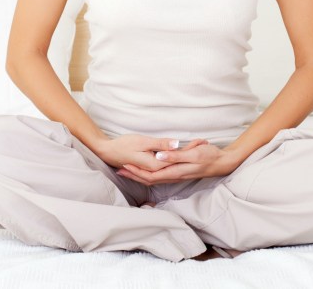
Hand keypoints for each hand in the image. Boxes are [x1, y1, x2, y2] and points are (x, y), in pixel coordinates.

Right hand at [92, 134, 208, 173]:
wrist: (107, 151)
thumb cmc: (123, 144)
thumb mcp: (143, 142)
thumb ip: (161, 144)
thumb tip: (177, 144)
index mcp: (156, 165)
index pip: (178, 158)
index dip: (191, 149)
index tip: (203, 142)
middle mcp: (156, 171)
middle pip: (177, 165)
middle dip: (191, 155)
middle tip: (205, 146)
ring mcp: (152, 171)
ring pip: (172, 168)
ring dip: (183, 160)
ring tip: (197, 153)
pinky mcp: (148, 168)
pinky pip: (165, 169)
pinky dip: (174, 163)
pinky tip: (177, 161)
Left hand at [116, 142, 242, 184]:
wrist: (222, 163)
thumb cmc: (209, 156)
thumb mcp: (193, 153)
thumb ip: (176, 156)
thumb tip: (159, 157)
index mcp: (175, 171)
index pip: (150, 174)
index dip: (136, 171)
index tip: (123, 165)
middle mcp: (174, 176)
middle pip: (149, 179)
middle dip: (133, 175)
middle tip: (119, 169)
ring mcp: (176, 176)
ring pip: (153, 179)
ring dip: (139, 175)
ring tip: (127, 170)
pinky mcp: (178, 173)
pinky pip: (159, 176)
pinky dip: (149, 174)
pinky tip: (145, 169)